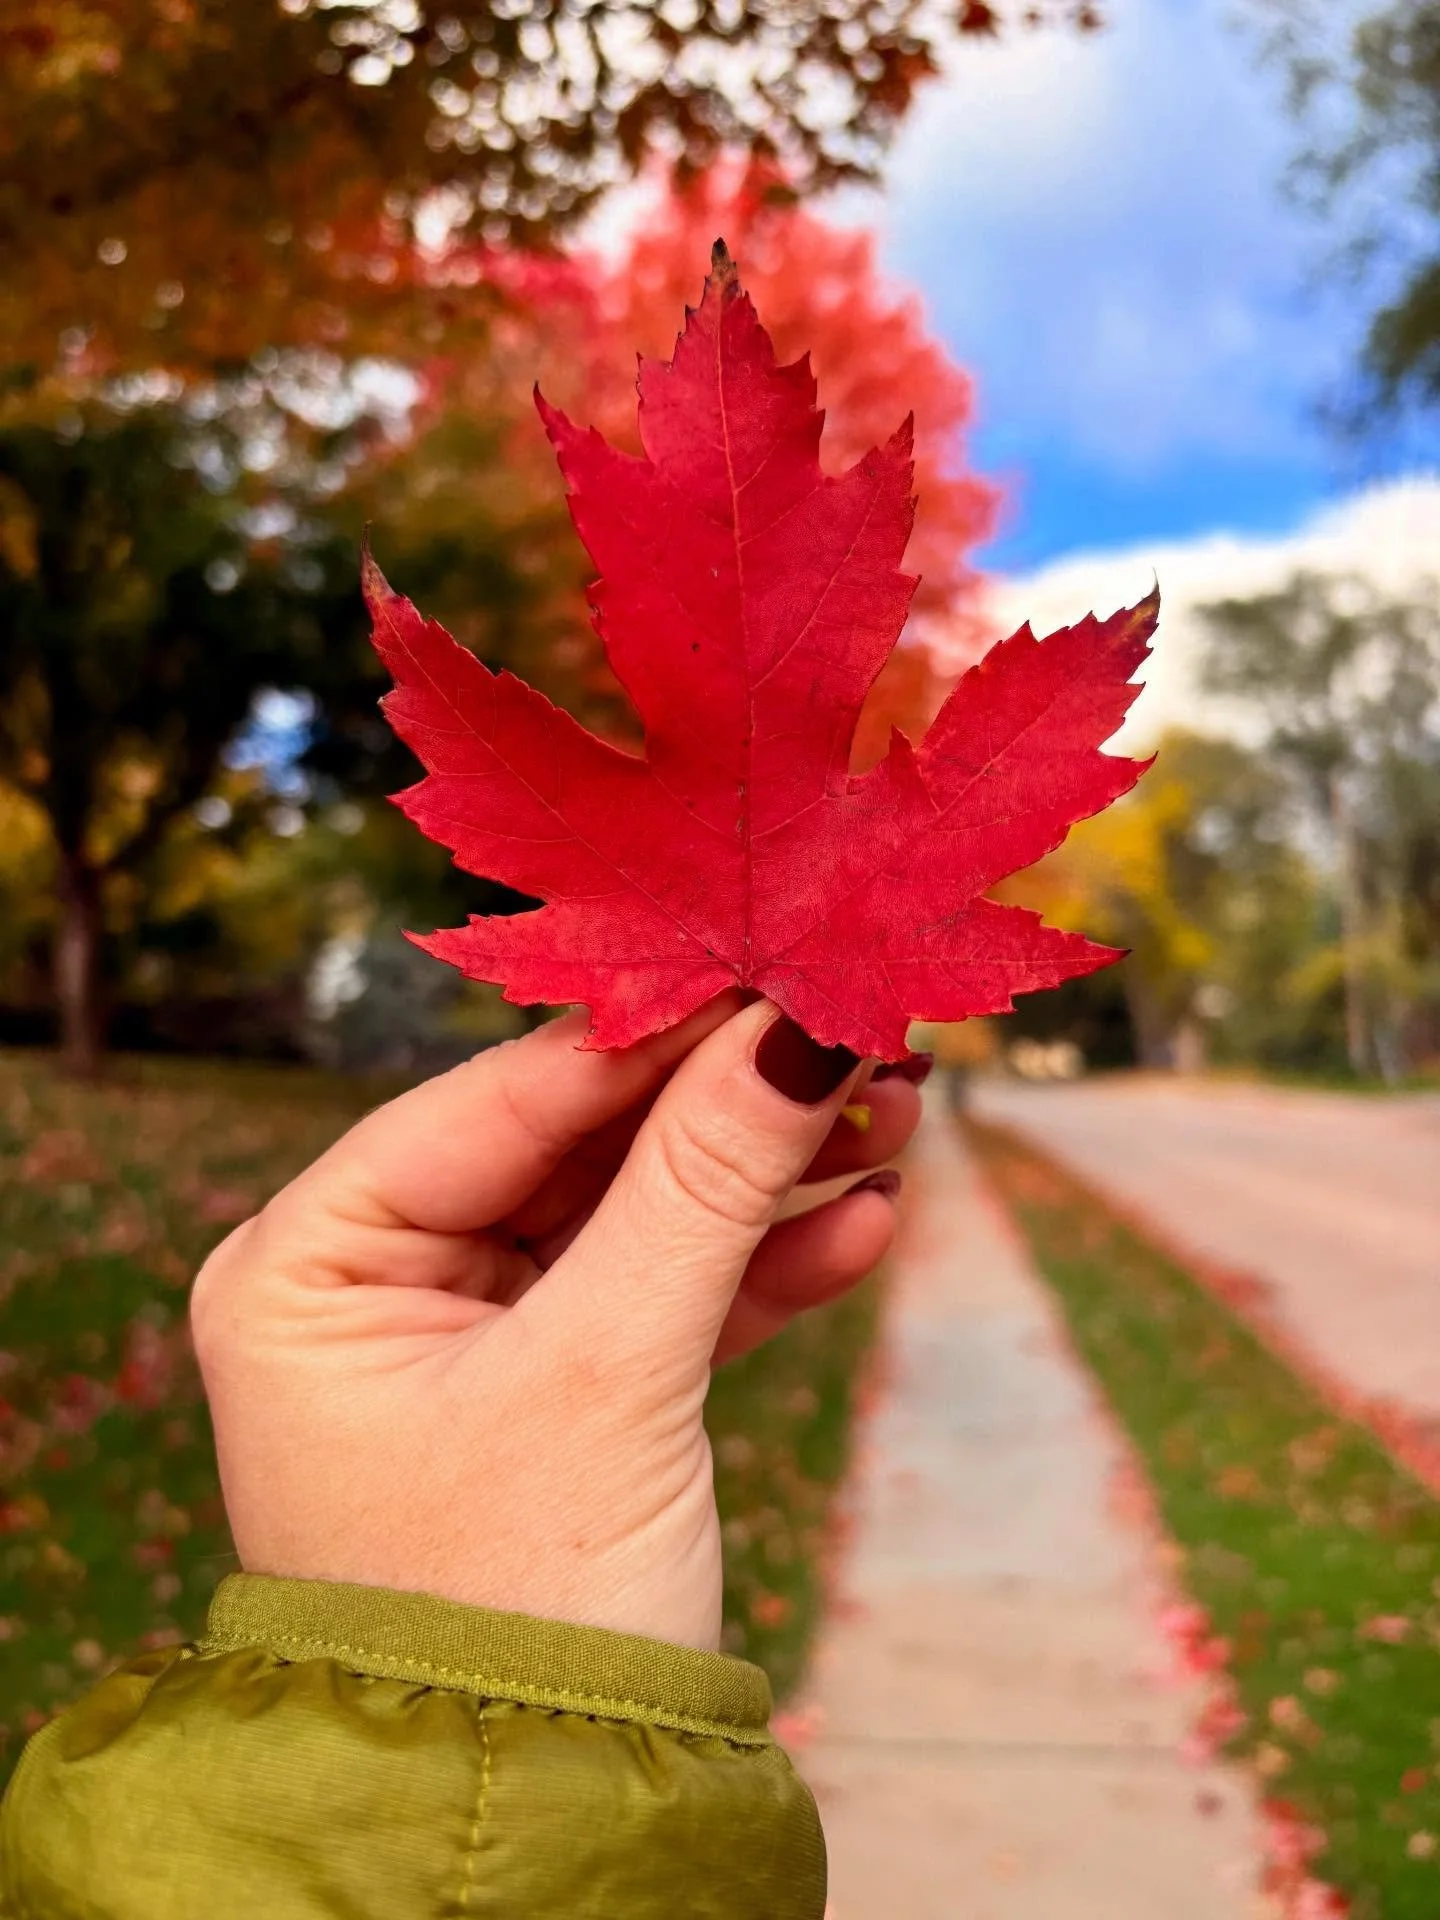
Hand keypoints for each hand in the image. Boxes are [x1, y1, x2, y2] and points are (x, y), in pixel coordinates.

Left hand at [190, 997, 925, 1649]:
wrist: (525, 1825)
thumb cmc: (509, 1605)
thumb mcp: (610, 1372)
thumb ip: (705, 1183)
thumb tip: (804, 1022)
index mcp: (311, 1261)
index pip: (503, 1095)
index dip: (655, 1027)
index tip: (783, 966)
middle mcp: (375, 1283)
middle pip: (580, 1144)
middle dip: (729, 1102)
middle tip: (862, 1033)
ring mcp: (468, 1339)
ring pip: (635, 1216)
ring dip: (765, 1177)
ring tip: (897, 1115)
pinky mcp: (553, 1393)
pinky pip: (660, 1299)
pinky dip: (757, 1270)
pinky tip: (864, 1227)